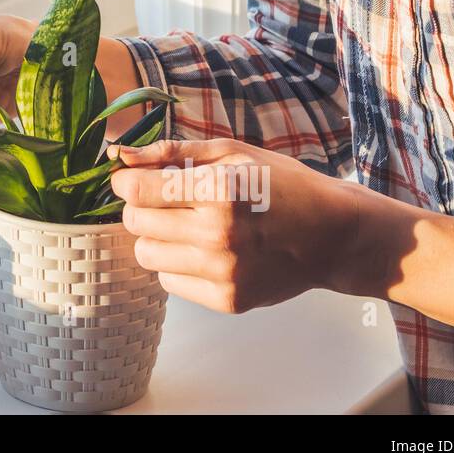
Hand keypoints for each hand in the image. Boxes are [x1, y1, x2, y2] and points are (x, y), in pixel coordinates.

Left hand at [108, 137, 362, 312]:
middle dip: (140, 207)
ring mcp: (224, 272)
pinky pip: (170, 282)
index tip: (130, 179)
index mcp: (218, 190)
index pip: (137, 191)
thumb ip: (172, 152)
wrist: (333, 236)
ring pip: (146, 256)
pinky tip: (204, 251)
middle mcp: (218, 235)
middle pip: (135, 223)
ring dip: (155, 238)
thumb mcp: (232, 153)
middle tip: (162, 200)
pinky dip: (177, 265)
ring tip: (184, 226)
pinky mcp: (228, 300)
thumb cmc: (281, 185)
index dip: (124, 182)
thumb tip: (120, 155)